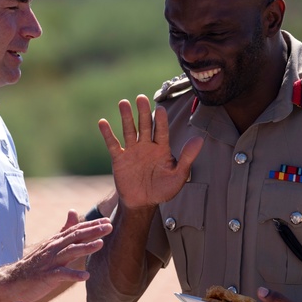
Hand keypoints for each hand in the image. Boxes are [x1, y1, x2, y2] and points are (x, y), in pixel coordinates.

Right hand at [0, 217, 111, 301]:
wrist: (14, 280)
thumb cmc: (36, 264)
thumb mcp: (51, 244)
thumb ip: (64, 230)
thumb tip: (73, 211)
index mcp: (56, 242)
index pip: (76, 230)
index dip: (92, 225)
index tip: (107, 221)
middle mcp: (54, 249)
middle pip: (75, 237)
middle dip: (93, 232)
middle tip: (109, 226)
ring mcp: (51, 262)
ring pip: (69, 252)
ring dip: (85, 248)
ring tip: (100, 244)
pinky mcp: (47, 276)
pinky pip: (62, 274)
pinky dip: (74, 275)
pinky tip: (86, 276)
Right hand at [98, 94, 202, 209]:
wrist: (143, 203)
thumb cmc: (162, 190)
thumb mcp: (178, 176)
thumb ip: (187, 158)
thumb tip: (199, 139)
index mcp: (162, 148)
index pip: (162, 131)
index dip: (161, 121)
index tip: (160, 109)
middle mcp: (147, 146)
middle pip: (145, 126)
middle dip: (143, 112)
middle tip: (141, 98)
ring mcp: (132, 151)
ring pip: (129, 131)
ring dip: (126, 117)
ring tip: (123, 103)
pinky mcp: (119, 158)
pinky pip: (113, 144)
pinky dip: (107, 134)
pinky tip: (102, 122)